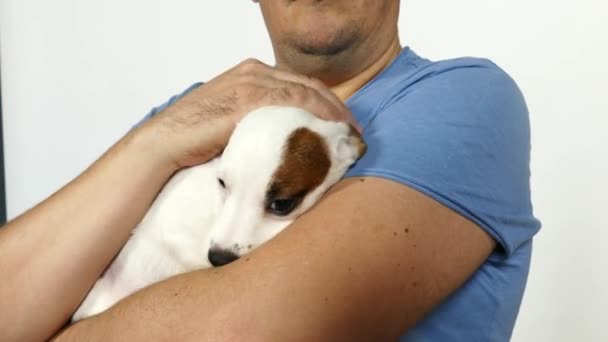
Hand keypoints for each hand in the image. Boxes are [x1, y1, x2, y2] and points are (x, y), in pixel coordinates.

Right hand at [140, 59, 358, 169]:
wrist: (166, 142)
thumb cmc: (194, 137)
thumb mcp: (233, 121)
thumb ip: (257, 119)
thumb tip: (281, 139)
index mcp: (251, 74)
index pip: (299, 85)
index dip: (325, 103)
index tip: (341, 123)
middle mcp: (255, 73)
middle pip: (308, 86)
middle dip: (335, 107)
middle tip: (353, 130)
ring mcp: (252, 83)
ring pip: (306, 92)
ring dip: (333, 111)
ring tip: (349, 133)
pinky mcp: (249, 99)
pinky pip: (294, 101)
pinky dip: (317, 112)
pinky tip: (331, 127)